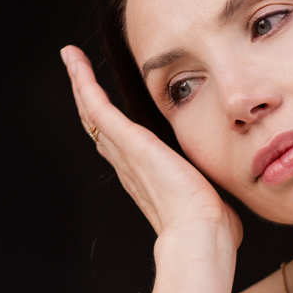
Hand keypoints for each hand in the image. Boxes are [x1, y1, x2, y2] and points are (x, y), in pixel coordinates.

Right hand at [62, 46, 240, 292]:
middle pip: (99, 126)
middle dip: (87, 98)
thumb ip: (209, 197)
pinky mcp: (129, 141)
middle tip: (76, 71)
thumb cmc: (209, 229)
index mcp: (146, 179)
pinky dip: (83, 81)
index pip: (121, 145)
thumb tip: (223, 205)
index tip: (103, 106)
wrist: (200, 234)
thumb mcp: (209, 204)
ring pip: (92, 112)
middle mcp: (129, 166)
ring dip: (80, 83)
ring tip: (70, 58)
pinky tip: (75, 60)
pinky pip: (97, 107)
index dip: (109, 124)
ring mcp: (126, 153)